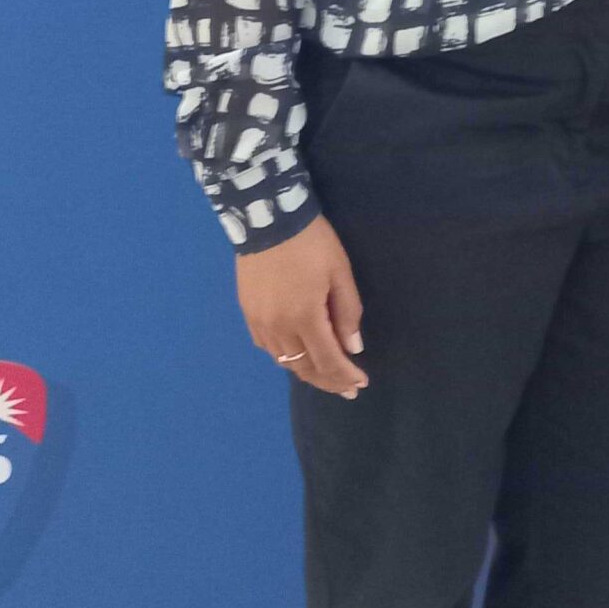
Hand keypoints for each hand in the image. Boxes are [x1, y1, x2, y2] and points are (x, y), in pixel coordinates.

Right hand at [235, 215, 367, 397]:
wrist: (267, 218)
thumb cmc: (312, 243)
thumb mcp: (339, 272)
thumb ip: (347, 313)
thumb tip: (352, 348)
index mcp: (304, 317)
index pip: (328, 361)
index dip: (345, 376)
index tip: (361, 384)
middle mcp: (278, 328)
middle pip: (304, 368)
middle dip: (329, 381)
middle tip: (347, 389)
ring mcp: (259, 323)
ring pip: (285, 362)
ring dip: (307, 372)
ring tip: (326, 375)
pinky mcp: (248, 314)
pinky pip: (268, 347)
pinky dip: (286, 357)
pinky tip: (297, 355)